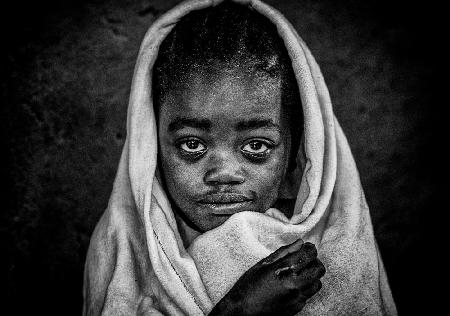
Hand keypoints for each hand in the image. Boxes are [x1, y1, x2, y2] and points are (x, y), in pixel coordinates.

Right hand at [209, 239, 324, 315]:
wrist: (243, 311)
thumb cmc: (249, 286)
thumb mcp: (263, 264)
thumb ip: (283, 252)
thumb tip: (300, 243)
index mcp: (284, 269)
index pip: (310, 254)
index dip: (310, 249)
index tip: (306, 248)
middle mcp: (294, 283)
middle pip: (319, 269)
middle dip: (314, 262)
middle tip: (305, 260)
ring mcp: (297, 297)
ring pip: (317, 283)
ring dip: (311, 276)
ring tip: (300, 273)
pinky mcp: (297, 308)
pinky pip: (309, 295)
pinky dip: (305, 288)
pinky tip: (293, 286)